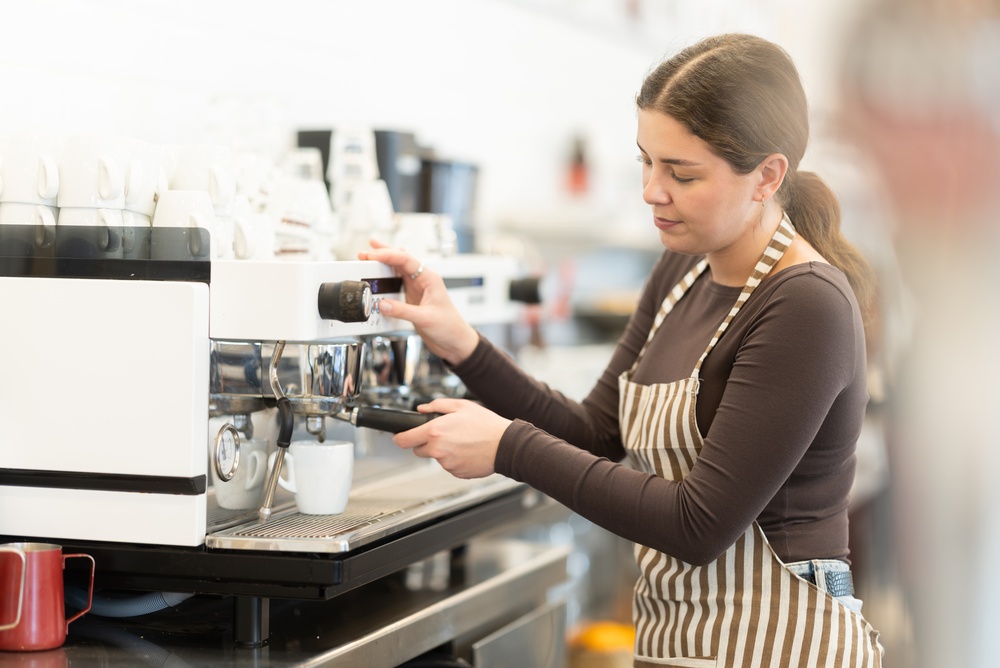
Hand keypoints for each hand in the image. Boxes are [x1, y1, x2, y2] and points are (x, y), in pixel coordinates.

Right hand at [359, 241, 479, 365]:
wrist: (455, 342)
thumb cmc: (450, 327)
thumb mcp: (425, 318)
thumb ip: (403, 311)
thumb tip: (383, 304)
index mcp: (429, 278)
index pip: (406, 260)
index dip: (388, 255)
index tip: (372, 255)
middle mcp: (423, 281)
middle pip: (401, 260)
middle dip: (384, 252)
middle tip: (368, 248)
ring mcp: (417, 289)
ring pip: (398, 270)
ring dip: (384, 264)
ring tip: (370, 258)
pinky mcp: (412, 299)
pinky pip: (396, 284)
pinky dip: (386, 279)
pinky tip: (380, 276)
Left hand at [392, 399, 511, 478]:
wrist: (505, 445)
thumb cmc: (486, 425)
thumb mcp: (461, 406)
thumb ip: (437, 405)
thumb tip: (422, 409)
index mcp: (435, 431)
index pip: (404, 440)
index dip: (399, 438)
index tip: (399, 437)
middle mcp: (438, 449)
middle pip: (418, 450)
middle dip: (426, 443)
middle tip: (444, 434)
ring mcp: (447, 463)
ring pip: (436, 457)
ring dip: (442, 451)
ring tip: (462, 441)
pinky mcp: (456, 473)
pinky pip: (449, 466)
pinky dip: (454, 460)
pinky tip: (467, 451)